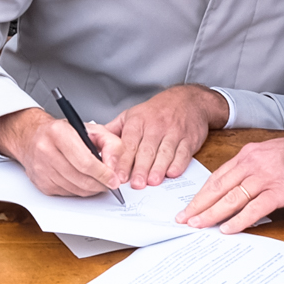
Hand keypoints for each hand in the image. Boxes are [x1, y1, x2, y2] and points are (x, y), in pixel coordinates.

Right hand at [0, 107, 125, 198]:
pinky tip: (82, 181)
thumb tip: (115, 166)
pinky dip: (79, 191)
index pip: (85, 162)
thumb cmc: (63, 132)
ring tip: (98, 181)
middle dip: (100, 184)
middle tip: (110, 183)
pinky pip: (67, 194)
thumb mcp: (91, 129)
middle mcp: (46, 150)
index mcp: (58, 133)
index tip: (114, 180)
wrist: (33, 136)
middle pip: (81, 178)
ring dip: (91, 189)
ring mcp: (42, 169)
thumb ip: (110, 143)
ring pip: (75, 189)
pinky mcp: (41, 183)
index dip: (103, 174)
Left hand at [103, 84, 227, 187]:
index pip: (129, 143)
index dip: (124, 160)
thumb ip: (115, 130)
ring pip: (165, 152)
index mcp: (139, 121)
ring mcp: (174, 132)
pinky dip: (179, 163)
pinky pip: (183, 152)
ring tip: (152, 182)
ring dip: (158, 168)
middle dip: (140, 168)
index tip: (118, 175)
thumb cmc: (157, 111)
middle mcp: (156, 126)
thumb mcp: (133, 114)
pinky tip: (172, 173)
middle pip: (147, 149)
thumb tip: (94, 143)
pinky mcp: (189, 139)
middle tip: (136, 184)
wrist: (188, 100)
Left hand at [182, 135, 283, 232]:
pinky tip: (227, 229)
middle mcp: (251, 164)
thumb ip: (248, 169)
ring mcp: (264, 178)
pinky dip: (239, 220)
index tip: (190, 206)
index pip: (217, 176)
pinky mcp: (278, 192)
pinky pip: (254, 209)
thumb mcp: (265, 153)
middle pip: (218, 187)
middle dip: (199, 205)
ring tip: (199, 225)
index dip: (201, 193)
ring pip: (231, 198)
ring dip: (212, 214)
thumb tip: (231, 190)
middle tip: (185, 218)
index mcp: (246, 154)